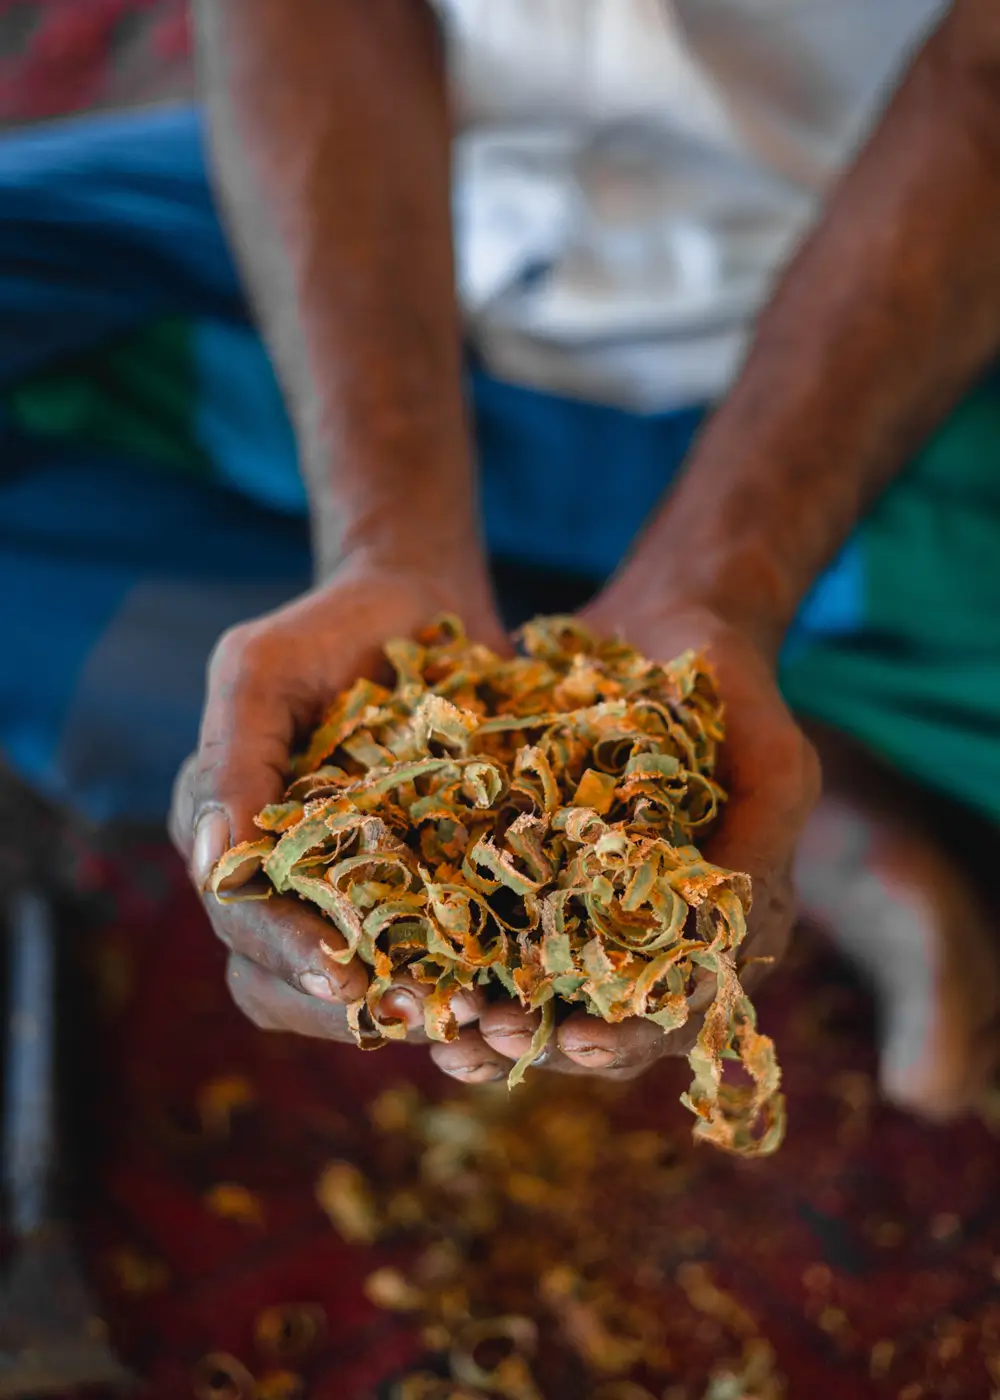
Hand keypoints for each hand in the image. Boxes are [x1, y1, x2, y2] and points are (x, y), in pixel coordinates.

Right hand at [170, 550, 505, 1043]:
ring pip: (351, 985)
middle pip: (284, 978)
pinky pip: (425, 951)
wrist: (419, 601)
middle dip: (350, 1004)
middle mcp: (276, 876)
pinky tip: (509, 988)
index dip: (287, 955)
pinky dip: (459, 975)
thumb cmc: (328, 628)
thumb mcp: (260, 670)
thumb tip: (207, 864)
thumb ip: (229, 757)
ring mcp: (345, 886)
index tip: (346, 978)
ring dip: (406, 1006)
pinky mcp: (416, 882)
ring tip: (474, 1014)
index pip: (241, 920)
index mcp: (227, 836)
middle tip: (426, 1014)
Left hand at [430, 592, 819, 1084]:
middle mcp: (654, 937)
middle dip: (545, 1043)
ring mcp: (591, 908)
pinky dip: (460, 962)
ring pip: (540, 995)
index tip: (581, 1044)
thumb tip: (737, 934)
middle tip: (487, 1043)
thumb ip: (766, 843)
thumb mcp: (774, 765)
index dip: (631, 1037)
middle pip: (600, 1023)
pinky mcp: (535, 875)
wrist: (667, 629)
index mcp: (719, 934)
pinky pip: (495, 933)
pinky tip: (412, 977)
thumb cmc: (735, 698)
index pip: (676, 1012)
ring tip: (442, 1031)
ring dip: (492, 1023)